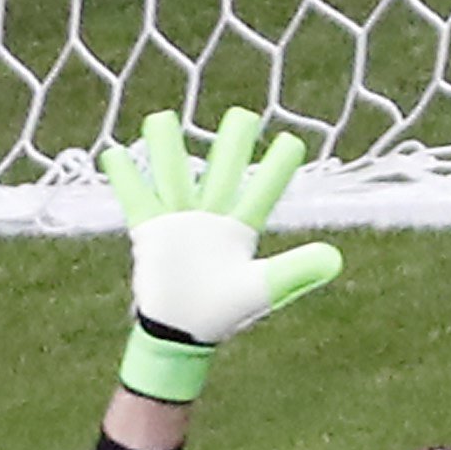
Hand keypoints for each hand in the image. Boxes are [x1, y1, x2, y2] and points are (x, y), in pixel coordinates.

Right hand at [103, 108, 341, 401]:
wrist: (184, 333)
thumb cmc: (224, 312)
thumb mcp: (262, 289)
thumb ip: (296, 271)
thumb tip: (336, 259)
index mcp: (239, 228)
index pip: (263, 191)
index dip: (277, 168)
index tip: (293, 143)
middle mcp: (211, 215)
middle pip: (223, 169)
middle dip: (233, 144)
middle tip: (244, 116)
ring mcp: (180, 219)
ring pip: (174, 172)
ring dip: (167, 146)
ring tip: (162, 118)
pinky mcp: (151, 229)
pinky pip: (136, 197)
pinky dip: (125, 177)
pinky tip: (114, 154)